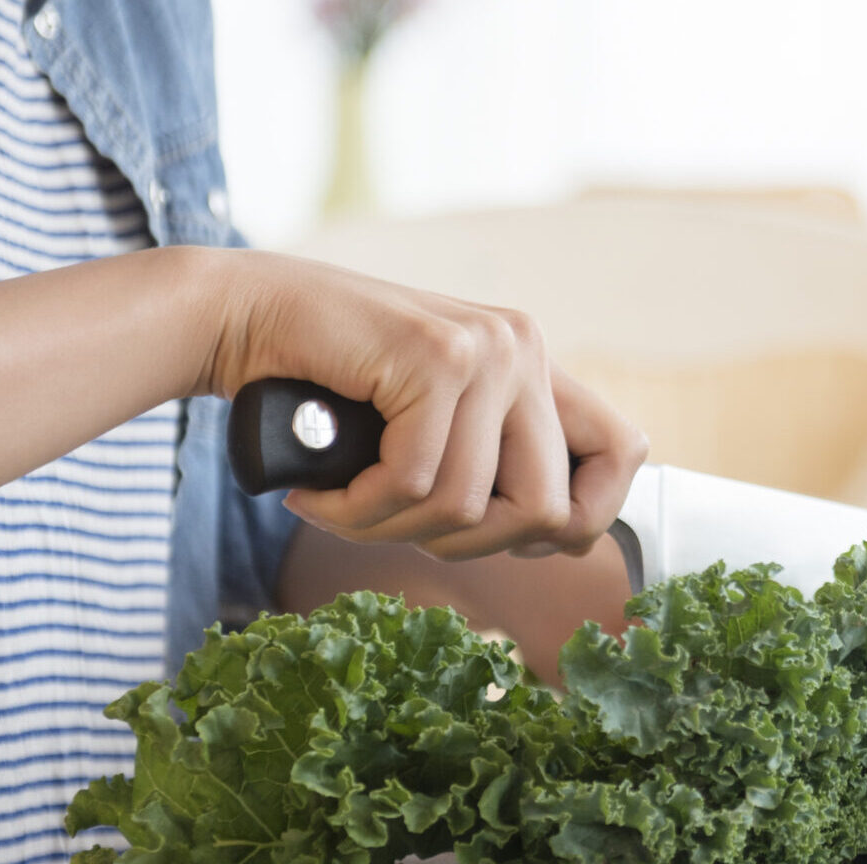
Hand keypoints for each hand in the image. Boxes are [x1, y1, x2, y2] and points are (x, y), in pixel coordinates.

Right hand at [196, 250, 647, 559]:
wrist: (242, 318)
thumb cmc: (325, 388)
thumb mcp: (430, 424)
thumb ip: (490, 459)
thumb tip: (557, 539)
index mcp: (533, 363)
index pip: (624, 452)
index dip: (582, 519)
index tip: (509, 539)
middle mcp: (523, 347)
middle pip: (547, 510)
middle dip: (469, 547)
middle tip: (398, 524)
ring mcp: (485, 349)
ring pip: (470, 508)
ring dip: (391, 531)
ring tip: (342, 505)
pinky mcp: (435, 358)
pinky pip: (416, 484)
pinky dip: (356, 511)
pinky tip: (318, 493)